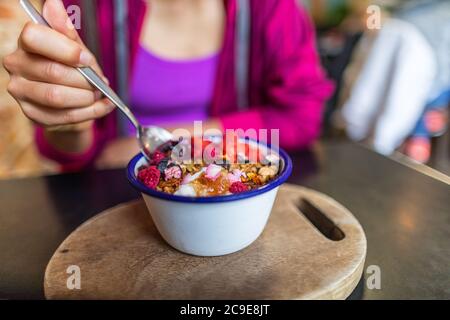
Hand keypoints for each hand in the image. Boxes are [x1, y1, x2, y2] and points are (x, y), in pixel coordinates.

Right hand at [3, 0, 113, 127]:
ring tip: (98, 94)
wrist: (72, 100)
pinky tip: (101, 106)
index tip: (86, 59)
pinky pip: (64, 116)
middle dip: (84, 79)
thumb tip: (54, 2)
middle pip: (52, 71)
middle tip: (99, 82)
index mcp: (26, 43)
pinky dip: (90, 113)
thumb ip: (66, 30)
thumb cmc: (72, 68)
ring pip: (56, 96)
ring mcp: (21, 91)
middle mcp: (16, 65)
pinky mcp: (32, 114)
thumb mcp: (73, 48)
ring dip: (86, 98)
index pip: (34, 37)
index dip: (66, 49)